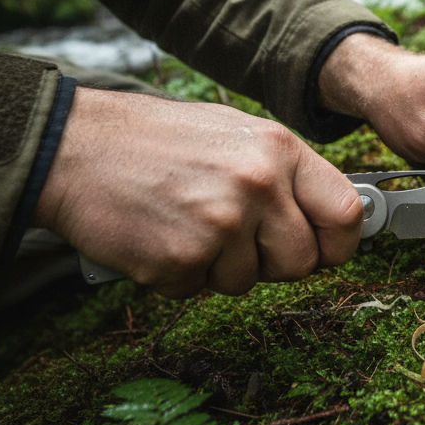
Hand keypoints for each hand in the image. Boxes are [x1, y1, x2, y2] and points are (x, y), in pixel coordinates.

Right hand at [33, 88, 363, 297]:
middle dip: (272, 262)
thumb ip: (284, 174)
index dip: (339, 242)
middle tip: (236, 239)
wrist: (78, 146)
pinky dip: (180, 274)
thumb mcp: (238, 135)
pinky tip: (160, 235)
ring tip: (187, 222)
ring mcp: (222, 224)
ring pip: (249, 282)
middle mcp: (259, 185)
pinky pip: (199, 290)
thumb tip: (327, 214)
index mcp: (280, 149)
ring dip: (220, 267)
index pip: (345, 213)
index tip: (325, 250)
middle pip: (302, 261)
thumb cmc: (159, 139)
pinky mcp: (182, 260)